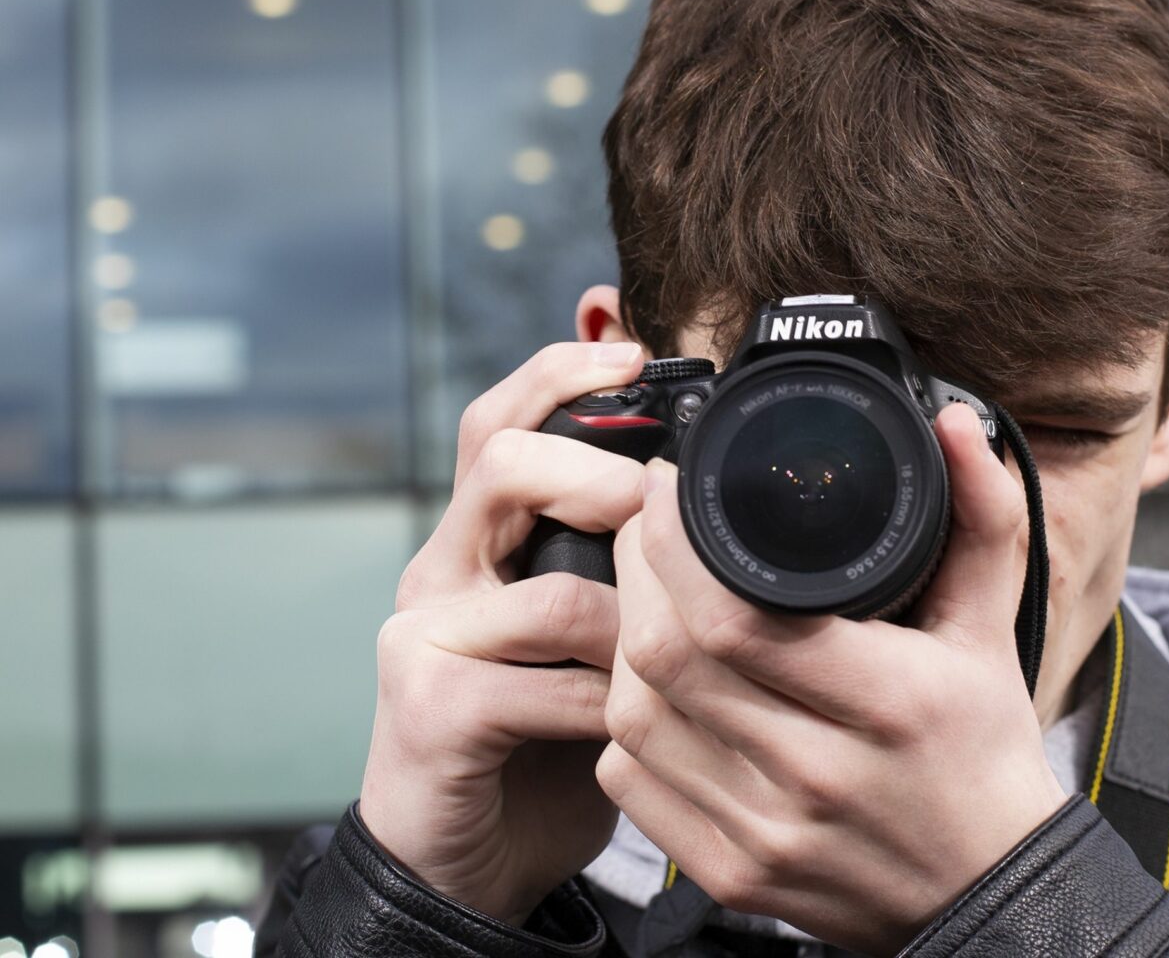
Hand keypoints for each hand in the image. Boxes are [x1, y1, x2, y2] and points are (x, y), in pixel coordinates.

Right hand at [358, 340, 646, 923]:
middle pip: (498, 460)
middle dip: (591, 471)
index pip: (502, 419)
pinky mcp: (427, 706)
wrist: (469, 858)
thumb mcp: (592, 635)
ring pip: (545, 589)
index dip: (561, 373)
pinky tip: (623, 725)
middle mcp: (440, 570)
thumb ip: (622, 568)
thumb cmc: (543, 735)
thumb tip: (705, 500)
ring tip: (659, 660)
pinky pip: (541, 682)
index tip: (635, 351)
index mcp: (479, 539)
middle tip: (649, 505)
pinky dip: (603, 704)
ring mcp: (422, 636)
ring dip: (627, 627)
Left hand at [597, 402, 1067, 955]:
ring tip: (646, 596)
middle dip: (636, 570)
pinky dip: (624, 724)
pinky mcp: (731, 875)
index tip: (668, 489)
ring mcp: (768, 833)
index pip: (734, 616)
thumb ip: (981, 516)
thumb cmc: (982, 748)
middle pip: (666, 658)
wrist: (988, 891)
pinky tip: (652, 687)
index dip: (674, 541)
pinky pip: (631, 784)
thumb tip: (956, 424)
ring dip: (622, 642)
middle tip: (647, 527)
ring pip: (635, 717)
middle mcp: (820, 774)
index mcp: (889, 700)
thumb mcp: (993, 626)